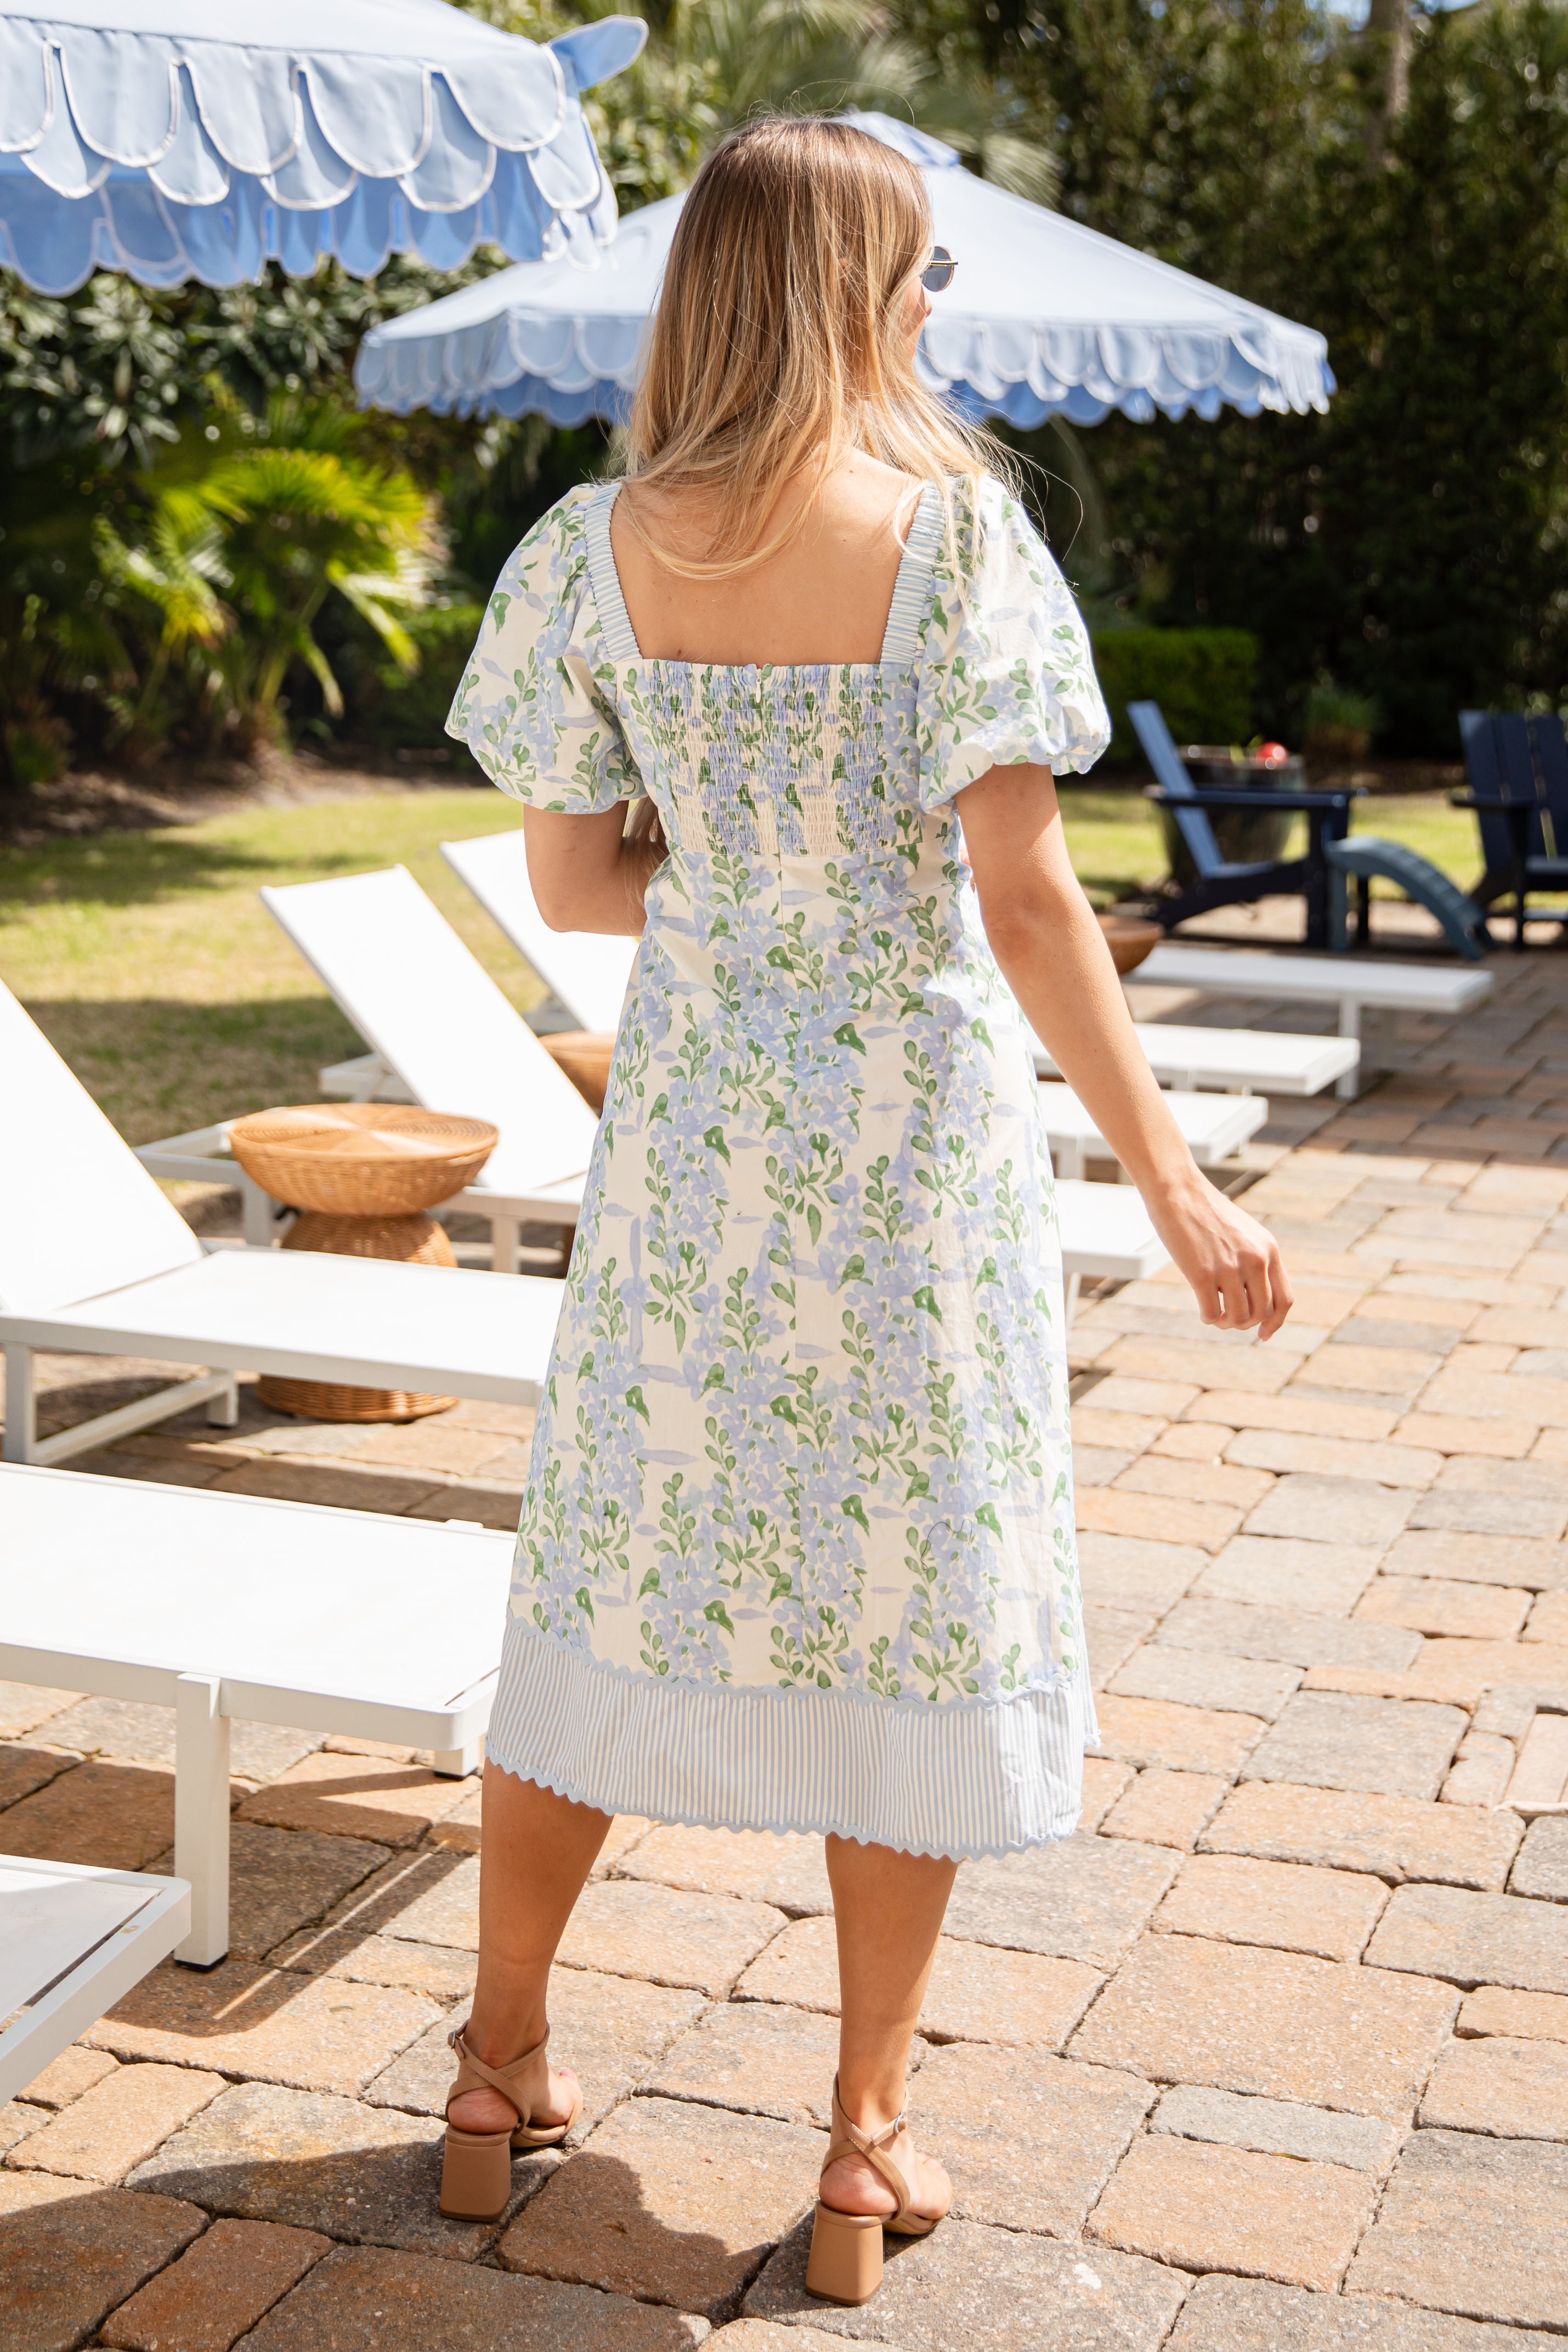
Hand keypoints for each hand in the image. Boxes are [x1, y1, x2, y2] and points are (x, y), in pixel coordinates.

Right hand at [1147, 1173, 1292, 1338]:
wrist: (1179, 1191)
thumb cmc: (1207, 1212)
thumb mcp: (1244, 1233)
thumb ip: (1255, 1260)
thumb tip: (1253, 1299)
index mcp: (1269, 1250)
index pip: (1284, 1299)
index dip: (1275, 1323)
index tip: (1263, 1335)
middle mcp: (1255, 1260)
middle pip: (1262, 1312)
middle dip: (1246, 1323)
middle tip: (1229, 1318)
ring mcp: (1229, 1267)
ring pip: (1239, 1317)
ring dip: (1226, 1323)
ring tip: (1216, 1315)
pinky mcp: (1202, 1273)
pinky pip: (1212, 1313)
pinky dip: (1208, 1318)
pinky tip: (1203, 1310)